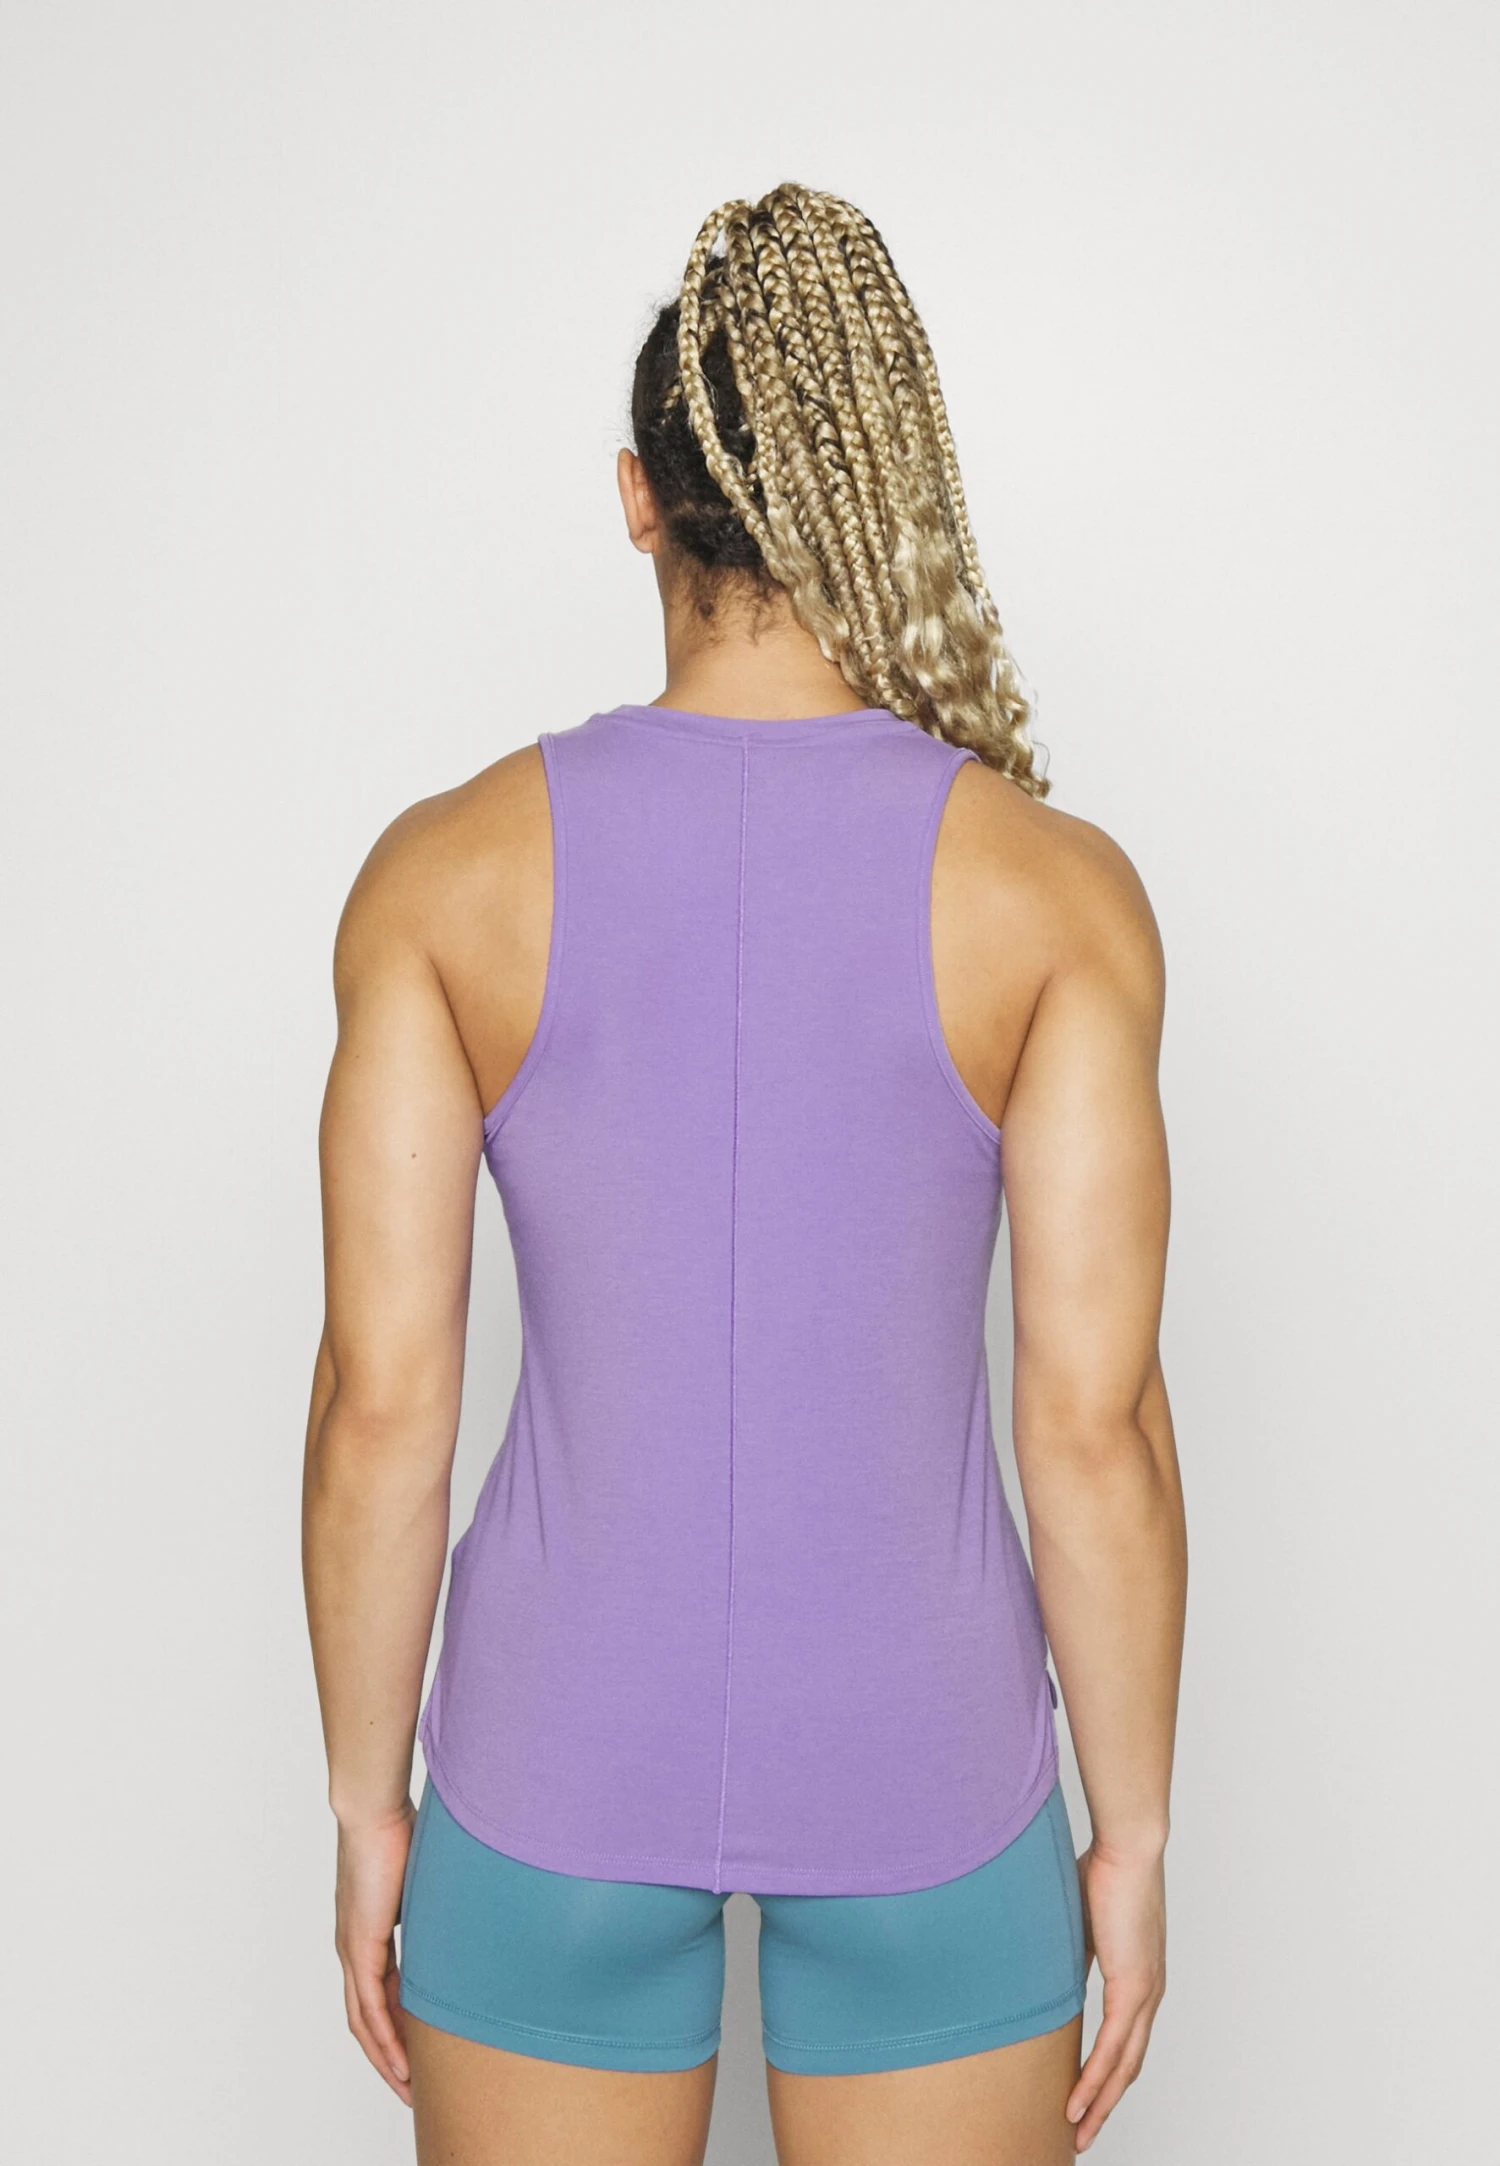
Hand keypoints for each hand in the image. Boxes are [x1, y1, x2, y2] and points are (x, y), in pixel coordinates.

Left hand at [334, 1802, 416, 2104]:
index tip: (420, 2050)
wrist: (372, 1807)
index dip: (398, 2025)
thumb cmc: (400, 1825)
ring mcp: (352, 1949)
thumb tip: (479, 1894)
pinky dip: (384, 2039)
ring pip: (364, 2022)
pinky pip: (369, 2007)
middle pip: (366, 2019)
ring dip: (385, 2059)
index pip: (380, 1992)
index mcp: (368, 1930)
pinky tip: (400, 2063)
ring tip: (408, 2089)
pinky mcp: (358, 1945)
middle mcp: (354, 1947)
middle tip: (411, 2087)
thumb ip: (443, 1898)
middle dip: (388, 2057)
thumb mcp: (428, 1877)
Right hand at [1066, 1842, 1166, 2151]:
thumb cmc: (1104, 1869)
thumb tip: (1051, 1971)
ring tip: (1079, 2131)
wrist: (1127, 1846)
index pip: (1126, 2040)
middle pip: (1129, 2065)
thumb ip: (1073, 1953)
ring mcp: (1145, 1993)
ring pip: (1124, 2066)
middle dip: (1105, 2103)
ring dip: (1101, 2103)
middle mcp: (1149, 1993)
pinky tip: (1078, 2103)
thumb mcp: (1082, 1924)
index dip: (1108, 2073)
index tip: (1086, 2097)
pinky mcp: (1134, 1987)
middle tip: (1083, 2132)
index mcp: (1139, 1976)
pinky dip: (1095, 2080)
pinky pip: (1114, 2048)